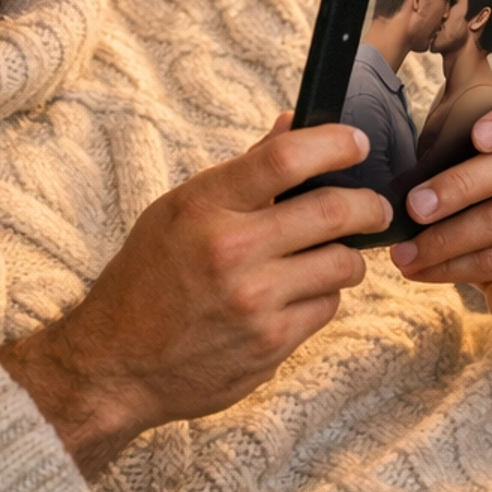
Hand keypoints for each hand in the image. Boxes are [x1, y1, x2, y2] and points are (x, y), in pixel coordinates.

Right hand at [0, 116, 389, 476]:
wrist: (116, 366)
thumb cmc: (147, 280)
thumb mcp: (179, 211)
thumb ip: (243, 171)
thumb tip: (293, 125)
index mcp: (203, 206)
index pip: (285, 159)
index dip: (334, 145)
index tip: (357, 143)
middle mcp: (230, 250)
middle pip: (332, 210)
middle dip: (368, 205)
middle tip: (375, 207)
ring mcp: (254, 301)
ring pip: (341, 263)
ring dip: (346, 256)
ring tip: (330, 255)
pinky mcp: (271, 344)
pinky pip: (327, 307)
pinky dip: (322, 296)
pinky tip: (298, 294)